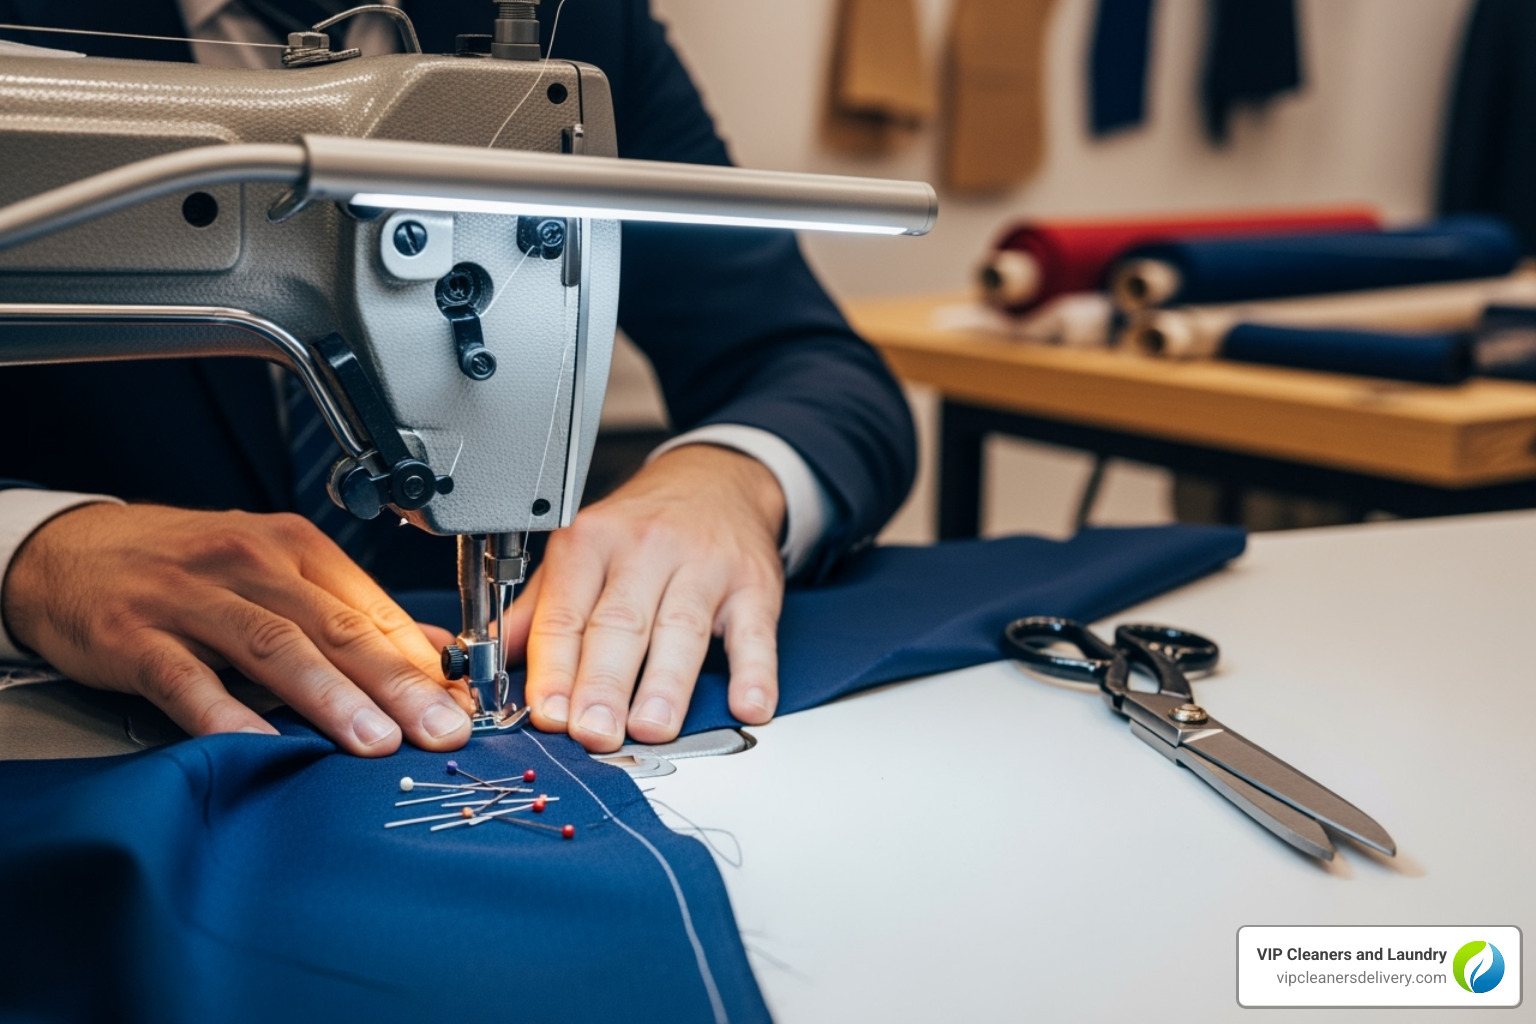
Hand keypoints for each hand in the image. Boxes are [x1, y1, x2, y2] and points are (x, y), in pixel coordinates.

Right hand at [2, 504, 474, 755]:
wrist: (70, 549)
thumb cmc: (186, 567)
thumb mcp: (272, 573)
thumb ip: (346, 614)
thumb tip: (431, 659)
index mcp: (295, 548)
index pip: (373, 610)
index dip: (425, 663)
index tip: (466, 705)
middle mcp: (251, 564)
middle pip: (338, 629)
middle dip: (398, 685)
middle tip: (443, 730)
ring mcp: (192, 598)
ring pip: (276, 648)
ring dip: (331, 699)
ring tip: (375, 743)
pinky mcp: (136, 635)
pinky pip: (187, 678)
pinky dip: (226, 713)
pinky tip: (261, 745)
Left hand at [504, 445, 786, 751]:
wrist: (716, 480)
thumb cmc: (642, 529)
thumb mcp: (580, 552)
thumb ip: (537, 610)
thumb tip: (487, 660)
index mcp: (591, 544)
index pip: (566, 614)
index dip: (555, 668)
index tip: (547, 713)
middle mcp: (646, 550)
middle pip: (620, 624)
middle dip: (604, 684)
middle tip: (594, 732)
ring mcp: (704, 567)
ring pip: (681, 629)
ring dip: (666, 684)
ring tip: (652, 727)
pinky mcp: (753, 586)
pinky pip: (754, 632)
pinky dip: (755, 672)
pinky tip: (748, 705)